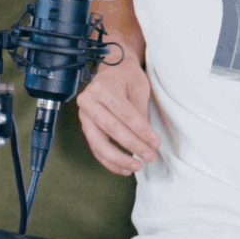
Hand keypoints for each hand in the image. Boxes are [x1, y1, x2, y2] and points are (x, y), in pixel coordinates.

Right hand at [76, 57, 159, 175]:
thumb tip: (147, 139)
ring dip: (118, 159)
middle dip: (132, 146)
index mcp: (102, 89)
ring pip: (98, 144)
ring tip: (136, 167)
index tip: (155, 144)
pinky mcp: (86, 126)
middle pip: (111, 130)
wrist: (111, 70)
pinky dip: (109, 161)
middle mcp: (88, 102)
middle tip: (149, 157)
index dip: (141, 131)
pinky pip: (95, 148)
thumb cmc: (126, 76)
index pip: (125, 115)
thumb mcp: (139, 87)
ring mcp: (84, 116)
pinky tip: (123, 168)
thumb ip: (140, 112)